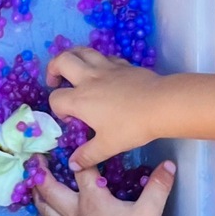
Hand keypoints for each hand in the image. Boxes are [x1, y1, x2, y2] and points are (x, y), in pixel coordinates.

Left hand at [31, 159, 173, 215]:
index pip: (81, 169)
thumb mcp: (150, 210)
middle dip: (39, 174)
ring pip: (45, 210)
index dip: (76, 155)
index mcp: (92, 199)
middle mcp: (75, 212)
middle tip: (33, 161)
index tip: (69, 142)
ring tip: (32, 187)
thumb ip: (158, 185)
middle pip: (49, 189)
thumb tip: (170, 165)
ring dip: (37, 196)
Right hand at [46, 48, 166, 168]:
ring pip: (82, 51)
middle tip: (55, 80)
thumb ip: (88, 155)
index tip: (71, 121)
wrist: (161, 104)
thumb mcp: (108, 146)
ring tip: (73, 67)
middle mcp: (89, 78)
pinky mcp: (123, 64)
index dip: (58, 110)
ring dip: (72, 56)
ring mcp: (106, 68)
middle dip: (53, 69)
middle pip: (62, 61)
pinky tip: (103, 71)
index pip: (56, 99)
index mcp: (80, 99)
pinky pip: (104, 56)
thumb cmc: (131, 126)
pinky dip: (98, 60)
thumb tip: (73, 164)